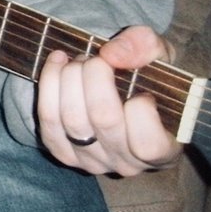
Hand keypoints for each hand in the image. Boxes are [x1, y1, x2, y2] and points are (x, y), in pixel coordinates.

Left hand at [36, 25, 183, 176]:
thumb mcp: (163, 57)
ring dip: (70, 77)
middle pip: (103, 119)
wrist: (126, 96)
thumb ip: (146, 47)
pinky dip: (49, 84)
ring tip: (80, 60)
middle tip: (99, 59)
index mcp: (163, 151)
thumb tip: (112, 54)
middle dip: (95, 75)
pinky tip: (58, 63)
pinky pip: (48, 120)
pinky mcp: (63, 152)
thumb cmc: (152, 81)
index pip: (147, 144)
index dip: (141, 109)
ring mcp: (92, 161)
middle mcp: (126, 164)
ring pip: (72, 119)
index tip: (142, 89)